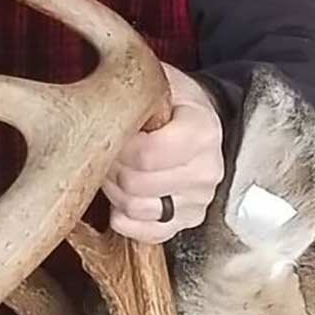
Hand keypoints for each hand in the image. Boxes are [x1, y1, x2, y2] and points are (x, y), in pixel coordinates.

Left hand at [103, 65, 224, 243]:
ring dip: (115, 191)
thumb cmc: (176, 103)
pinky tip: (122, 199)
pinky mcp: (187, 221)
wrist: (202, 125)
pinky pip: (147, 233)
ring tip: (117, 169)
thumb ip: (140, 86)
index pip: (146, 154)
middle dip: (111, 166)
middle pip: (136, 184)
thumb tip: (107, 95)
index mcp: (202, 132)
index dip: (117, 145)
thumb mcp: (164, 81)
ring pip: (136, 208)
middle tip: (109, 150)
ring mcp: (199, 200)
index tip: (111, 131)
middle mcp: (207, 171)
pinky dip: (125, 219)